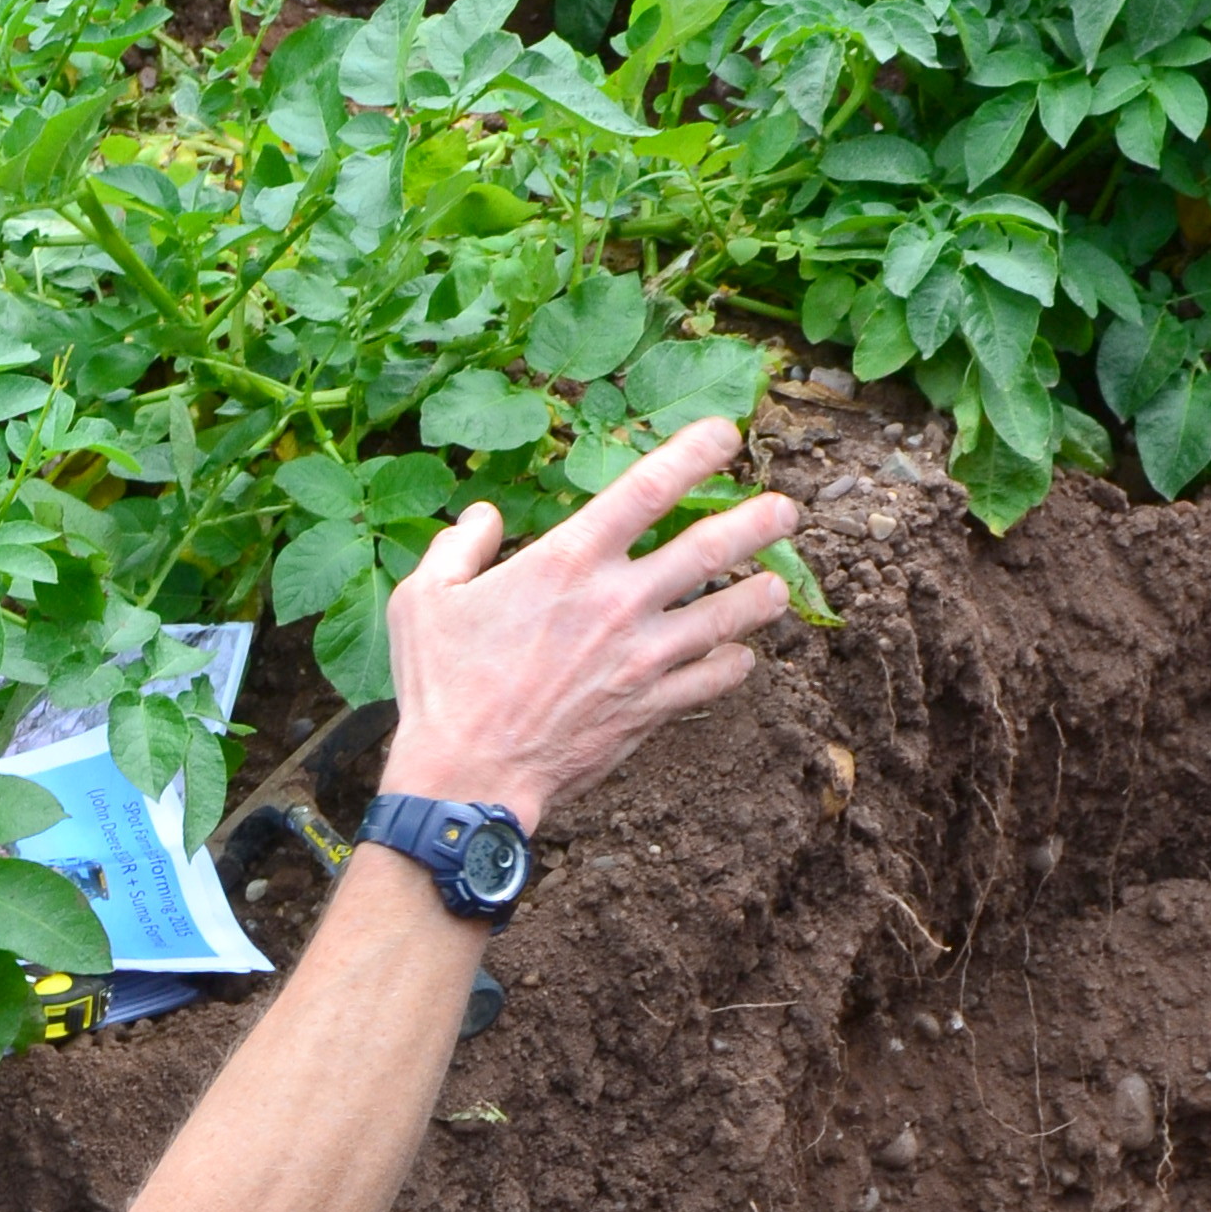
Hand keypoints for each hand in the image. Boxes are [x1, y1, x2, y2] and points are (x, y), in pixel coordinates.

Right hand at [378, 418, 798, 830]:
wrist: (467, 776)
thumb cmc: (441, 687)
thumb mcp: (425, 600)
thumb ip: (456, 546)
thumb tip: (480, 516)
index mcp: (568, 561)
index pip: (648, 487)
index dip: (694, 452)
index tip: (726, 435)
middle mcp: (618, 602)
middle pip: (712, 546)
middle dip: (760, 522)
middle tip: (786, 511)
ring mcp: (642, 658)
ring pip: (728, 616)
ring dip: (762, 596)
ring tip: (778, 585)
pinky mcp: (650, 709)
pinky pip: (712, 680)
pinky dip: (733, 664)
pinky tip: (738, 657)